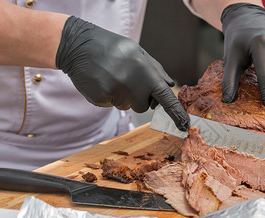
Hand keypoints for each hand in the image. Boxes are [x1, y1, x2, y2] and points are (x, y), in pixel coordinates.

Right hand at [56, 16, 188, 130]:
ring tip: (112, 76)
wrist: (79, 45)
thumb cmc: (113, 48)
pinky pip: (110, 105)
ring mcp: (114, 93)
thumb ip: (156, 70)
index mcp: (144, 72)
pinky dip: (108, 96)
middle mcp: (131, 84)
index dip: (176, 113)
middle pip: (143, 107)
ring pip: (126, 106)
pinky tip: (101, 80)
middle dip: (138, 98)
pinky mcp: (100, 99)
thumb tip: (170, 86)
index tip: (185, 125)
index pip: (165, 97)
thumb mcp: (138, 52)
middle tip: (127, 79)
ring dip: (122, 96)